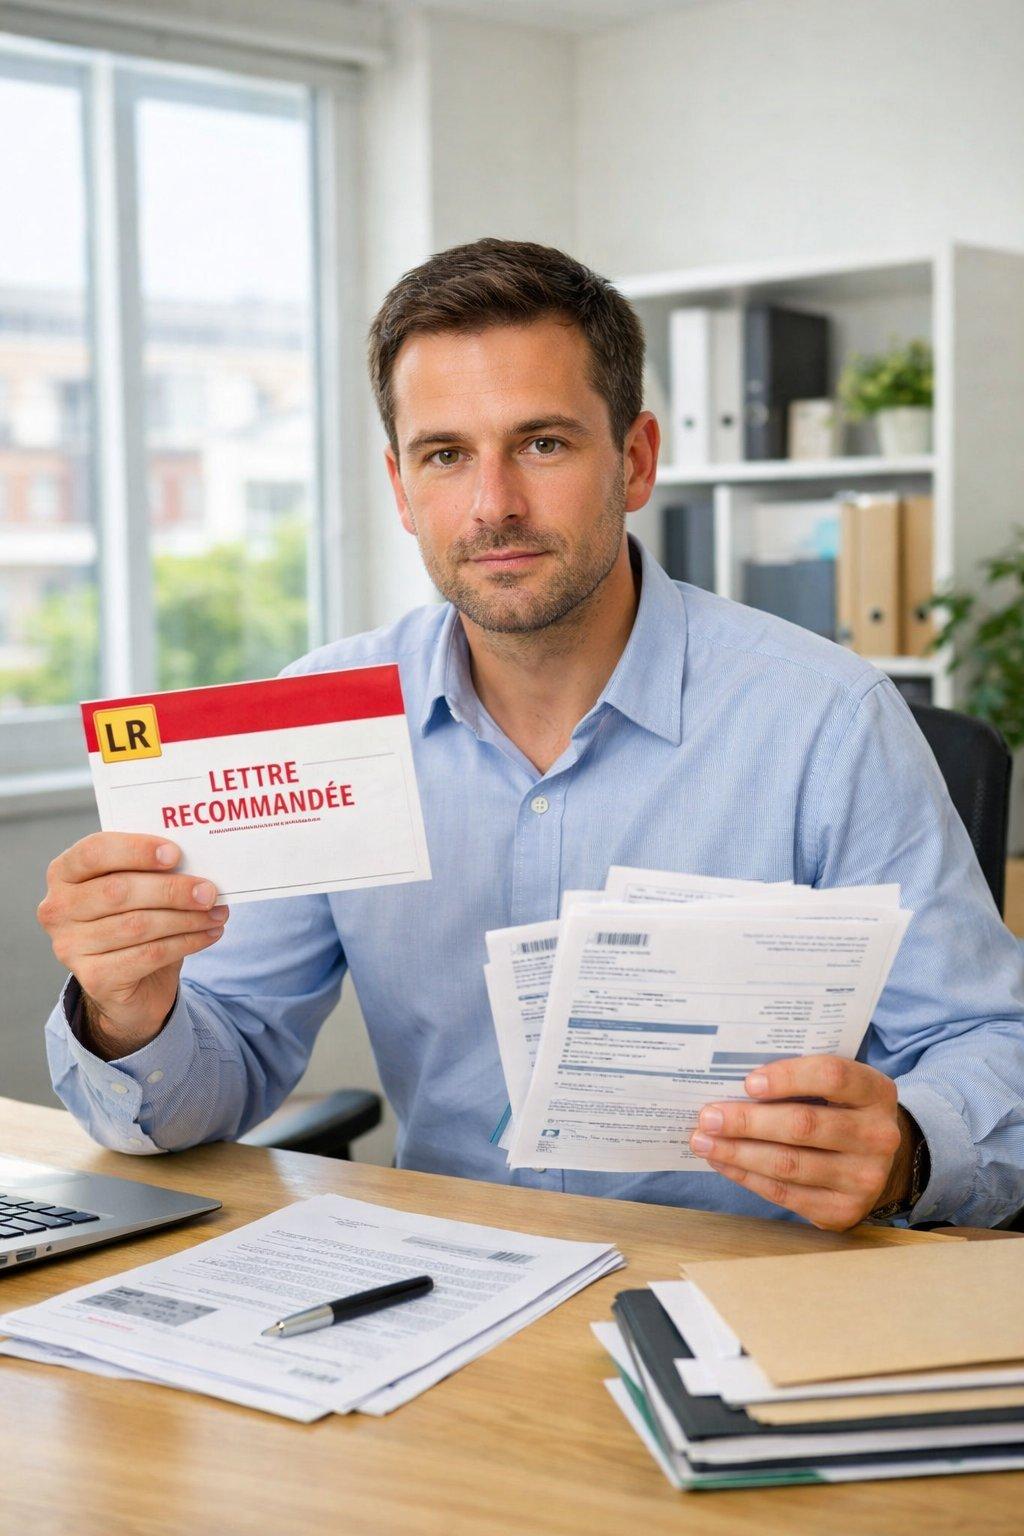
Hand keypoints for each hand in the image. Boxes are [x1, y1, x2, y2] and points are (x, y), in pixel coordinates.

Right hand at [37, 833, 228, 1055]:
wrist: (131, 982)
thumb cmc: (134, 918)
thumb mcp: (138, 887)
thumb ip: (152, 870)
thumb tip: (198, 861)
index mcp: (64, 873)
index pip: (94, 852)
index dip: (136, 850)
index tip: (176, 854)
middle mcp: (58, 909)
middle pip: (118, 891)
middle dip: (171, 889)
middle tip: (210, 891)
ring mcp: (70, 946)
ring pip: (137, 925)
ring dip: (186, 918)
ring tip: (217, 913)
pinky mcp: (93, 978)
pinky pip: (148, 955)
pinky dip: (186, 942)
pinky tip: (209, 934)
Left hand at [689, 1055, 909, 1230]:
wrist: (876, 1161)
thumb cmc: (840, 1110)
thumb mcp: (835, 1086)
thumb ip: (799, 1078)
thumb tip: (731, 1082)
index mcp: (876, 1091)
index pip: (831, 1076)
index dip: (787, 1077)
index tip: (748, 1083)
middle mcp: (878, 1136)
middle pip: (803, 1125)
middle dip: (748, 1121)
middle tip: (708, 1116)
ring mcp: (864, 1178)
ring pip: (789, 1164)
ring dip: (738, 1153)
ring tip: (704, 1141)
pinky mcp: (844, 1210)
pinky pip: (785, 1194)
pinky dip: (748, 1176)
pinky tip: (724, 1163)